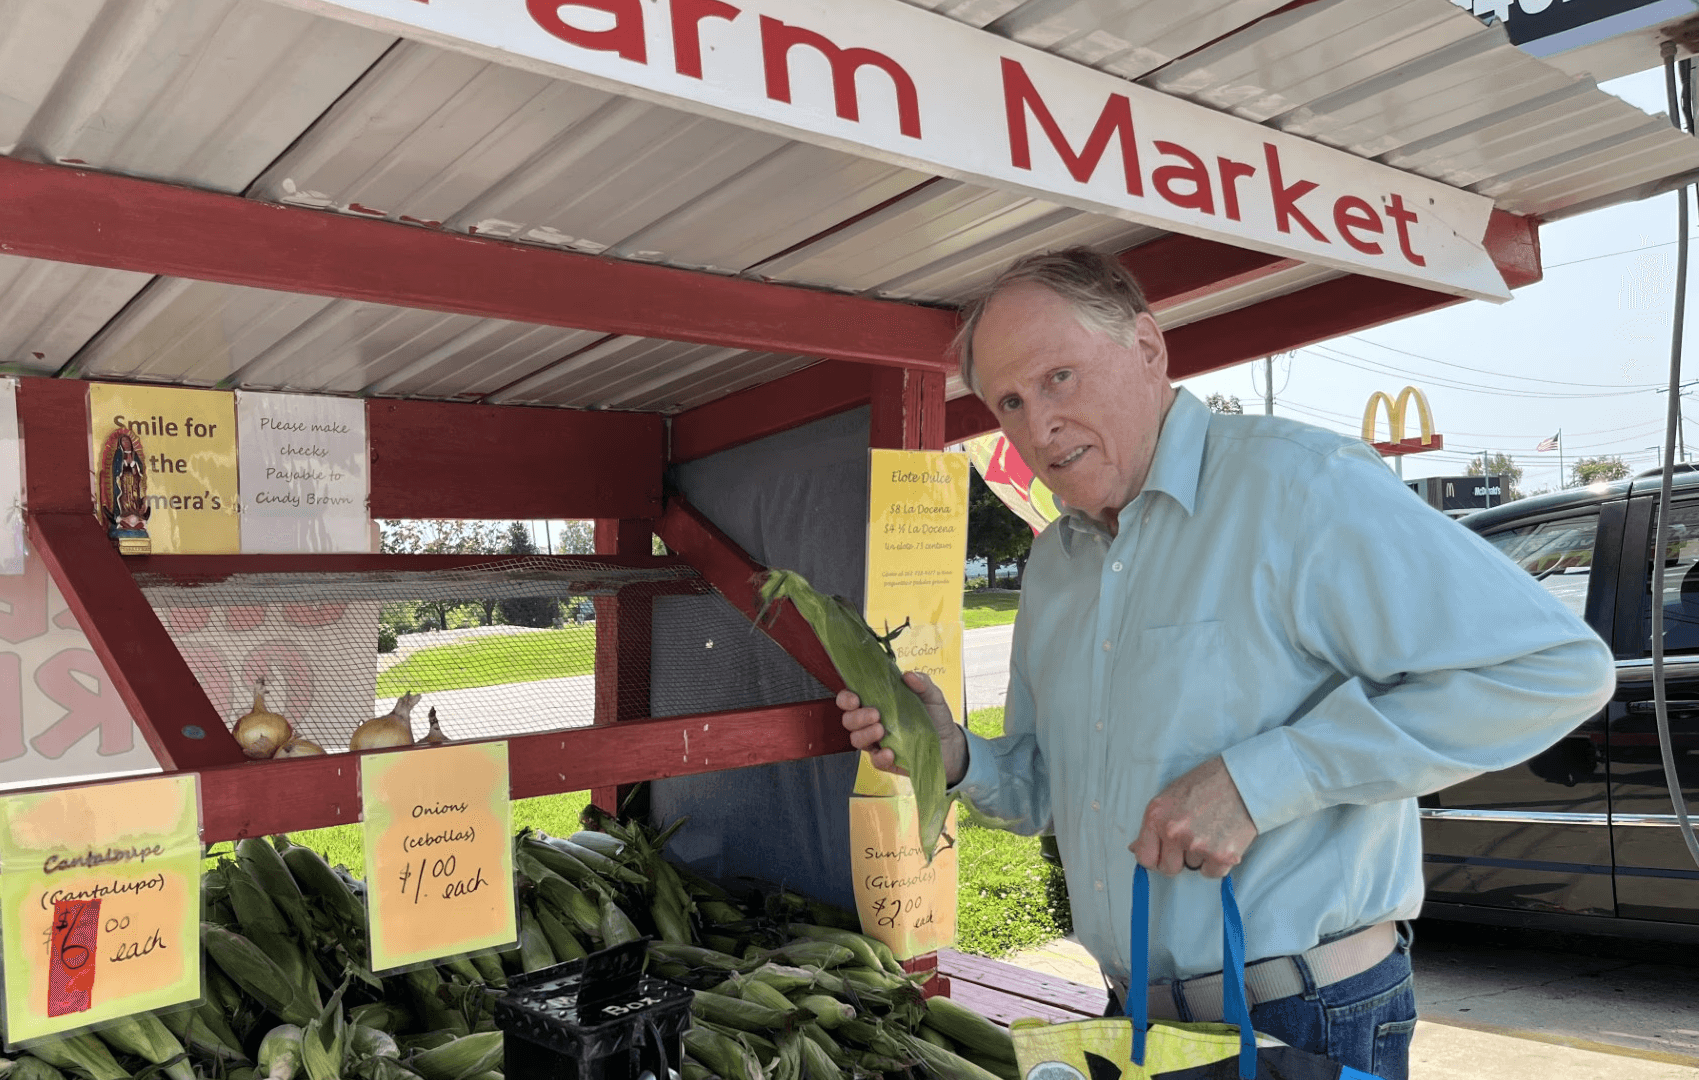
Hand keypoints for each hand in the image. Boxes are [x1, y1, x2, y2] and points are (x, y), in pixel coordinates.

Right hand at [837, 671, 967, 785]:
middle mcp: (872, 722)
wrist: (950, 744)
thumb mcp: (932, 696)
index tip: (854, 698)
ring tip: (881, 730)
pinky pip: (875, 761)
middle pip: (849, 720)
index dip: (846, 698)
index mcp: (878, 703)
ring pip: (856, 740)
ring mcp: (878, 742)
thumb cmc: (936, 717)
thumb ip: (922, 683)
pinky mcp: (887, 761)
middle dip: (857, 717)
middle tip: (876, 714)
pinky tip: (890, 752)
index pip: (851, 699)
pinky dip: (880, 757)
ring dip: (864, 734)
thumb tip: (908, 675)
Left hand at [1130, 757, 1256, 878]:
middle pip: (1168, 869)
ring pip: (1193, 867)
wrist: (1244, 779)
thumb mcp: (1171, 796)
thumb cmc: (1206, 784)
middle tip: (1193, 841)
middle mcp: (1173, 832)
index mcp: (1157, 816)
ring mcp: (1197, 845)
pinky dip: (1218, 862)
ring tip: (1212, 829)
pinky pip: (1213, 872)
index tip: (1164, 855)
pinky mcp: (1221, 855)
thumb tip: (1134, 848)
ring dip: (1201, 856)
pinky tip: (1223, 838)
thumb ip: (1154, 824)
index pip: (1144, 857)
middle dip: (1179, 861)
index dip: (1155, 858)